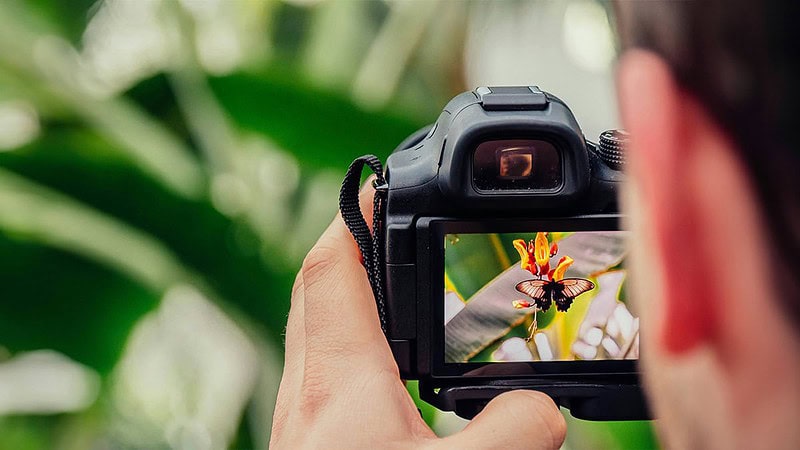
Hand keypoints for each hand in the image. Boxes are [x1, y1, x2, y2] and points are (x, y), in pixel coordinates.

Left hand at [270, 181, 565, 448]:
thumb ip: (514, 429)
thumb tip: (543, 406)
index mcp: (340, 380)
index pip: (332, 267)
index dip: (355, 216)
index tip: (382, 185)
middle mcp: (308, 391)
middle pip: (316, 290)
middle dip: (352, 248)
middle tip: (389, 229)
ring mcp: (300, 419)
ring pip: (315, 333)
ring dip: (350, 300)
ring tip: (396, 293)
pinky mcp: (310, 445)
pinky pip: (322, 374)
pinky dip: (353, 350)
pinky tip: (387, 376)